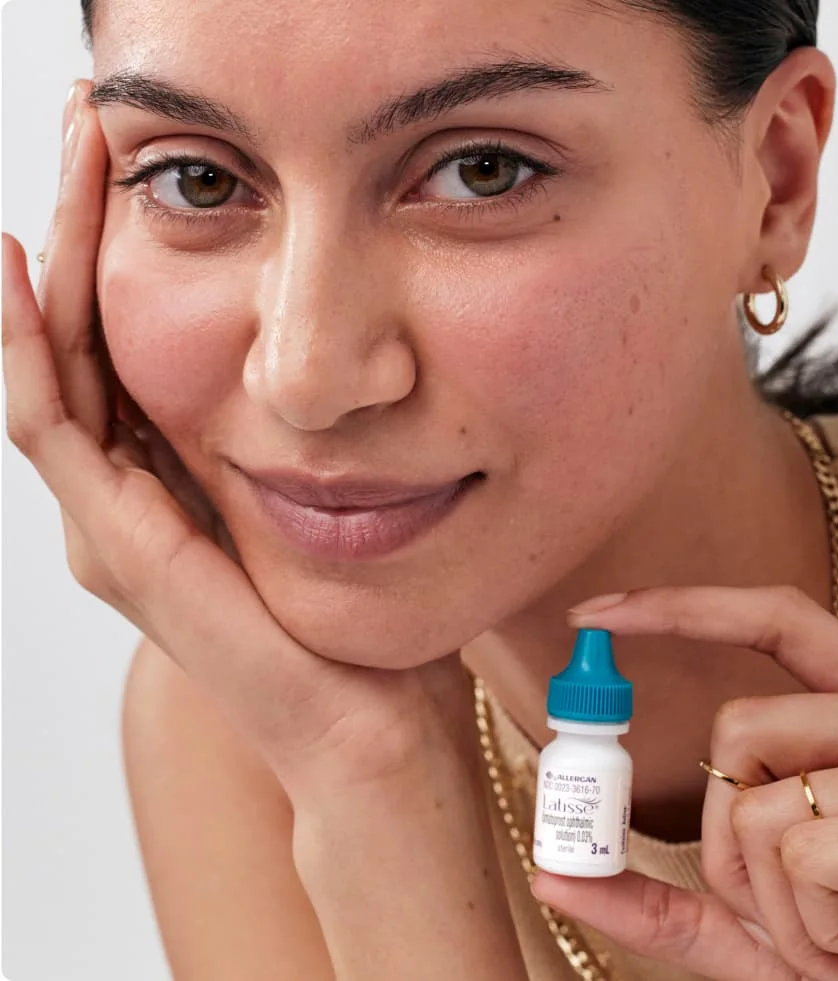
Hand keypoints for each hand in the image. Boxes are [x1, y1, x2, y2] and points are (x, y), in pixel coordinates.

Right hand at [2, 82, 473, 810]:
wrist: (366, 721)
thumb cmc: (356, 614)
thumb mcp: (323, 493)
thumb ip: (290, 433)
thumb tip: (318, 352)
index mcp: (166, 476)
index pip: (117, 333)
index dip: (111, 235)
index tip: (132, 143)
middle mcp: (121, 495)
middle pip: (73, 332)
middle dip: (76, 218)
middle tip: (87, 113)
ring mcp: (110, 525)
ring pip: (50, 364)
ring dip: (49, 255)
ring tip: (67, 148)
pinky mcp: (123, 551)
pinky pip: (57, 432)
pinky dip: (28, 349)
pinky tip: (22, 268)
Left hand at [531, 586, 837, 980]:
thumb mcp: (787, 934)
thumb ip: (678, 904)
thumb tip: (552, 873)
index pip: (785, 625)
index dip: (686, 606)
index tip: (600, 611)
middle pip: (742, 722)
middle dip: (719, 839)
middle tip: (778, 915)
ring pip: (759, 797)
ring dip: (778, 909)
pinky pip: (802, 853)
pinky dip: (818, 933)